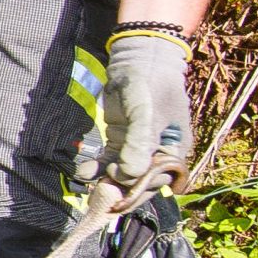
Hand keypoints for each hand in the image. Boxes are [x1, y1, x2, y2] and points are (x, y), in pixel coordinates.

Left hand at [80, 26, 192, 188]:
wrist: (138, 61)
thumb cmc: (150, 86)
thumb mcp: (145, 114)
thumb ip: (138, 143)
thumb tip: (130, 174)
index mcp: (174, 151)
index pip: (157, 181)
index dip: (137, 190)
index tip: (117, 192)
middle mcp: (157, 154)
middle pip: (139, 182)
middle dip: (120, 189)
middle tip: (100, 196)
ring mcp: (138, 148)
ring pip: (122, 174)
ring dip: (106, 181)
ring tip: (90, 186)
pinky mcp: (121, 140)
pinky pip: (110, 160)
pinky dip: (98, 168)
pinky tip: (84, 172)